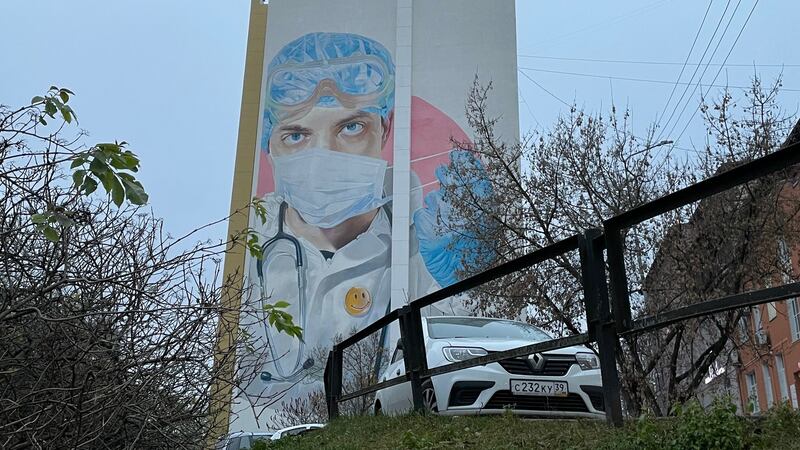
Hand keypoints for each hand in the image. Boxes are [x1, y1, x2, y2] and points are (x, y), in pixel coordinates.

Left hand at [413, 150, 493, 286]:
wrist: (469, 278)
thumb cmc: (481, 250)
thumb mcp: (489, 222)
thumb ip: (481, 199)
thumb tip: (471, 174)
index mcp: (483, 208)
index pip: (472, 175)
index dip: (464, 163)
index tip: (458, 156)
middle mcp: (465, 210)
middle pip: (449, 181)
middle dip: (445, 175)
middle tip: (443, 172)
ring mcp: (445, 220)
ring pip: (434, 198)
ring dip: (437, 202)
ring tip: (445, 215)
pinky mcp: (429, 232)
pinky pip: (423, 214)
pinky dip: (428, 219)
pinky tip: (436, 228)